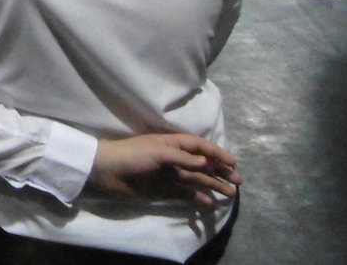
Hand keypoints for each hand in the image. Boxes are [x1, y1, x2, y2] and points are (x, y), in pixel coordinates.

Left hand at [90, 134, 240, 206]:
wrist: (108, 171)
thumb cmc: (132, 155)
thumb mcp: (158, 152)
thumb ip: (183, 159)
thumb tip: (206, 163)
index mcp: (173, 144)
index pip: (200, 147)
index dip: (217, 154)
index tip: (233, 163)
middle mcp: (175, 158)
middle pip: (203, 164)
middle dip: (220, 171)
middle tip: (238, 181)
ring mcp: (171, 174)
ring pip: (198, 180)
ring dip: (214, 185)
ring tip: (232, 193)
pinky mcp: (165, 189)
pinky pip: (186, 193)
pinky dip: (199, 197)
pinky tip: (210, 203)